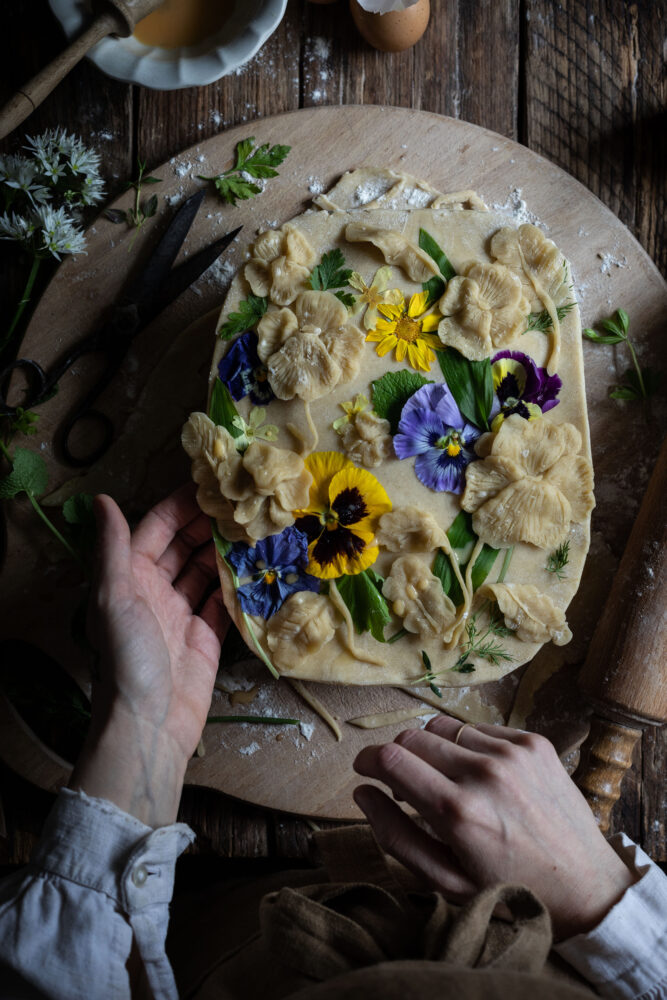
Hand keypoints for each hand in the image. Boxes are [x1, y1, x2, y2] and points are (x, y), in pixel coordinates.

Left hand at [69, 485, 228, 826]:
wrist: (151, 724)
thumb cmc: (127, 657)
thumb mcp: (113, 596)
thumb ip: (112, 547)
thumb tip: (101, 499)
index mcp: (128, 577)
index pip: (156, 528)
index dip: (180, 505)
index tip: (212, 483)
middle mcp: (154, 590)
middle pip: (183, 546)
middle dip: (209, 524)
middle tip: (244, 504)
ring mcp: (181, 613)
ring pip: (205, 570)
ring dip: (226, 550)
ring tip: (257, 527)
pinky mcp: (206, 635)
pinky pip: (223, 601)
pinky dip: (238, 583)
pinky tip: (259, 564)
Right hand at [353, 715, 635, 939]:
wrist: (588, 887)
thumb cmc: (510, 891)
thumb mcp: (445, 881)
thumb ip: (395, 835)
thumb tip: (362, 792)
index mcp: (458, 811)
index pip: (390, 759)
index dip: (367, 761)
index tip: (364, 771)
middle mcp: (485, 772)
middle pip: (412, 737)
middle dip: (397, 757)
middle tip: (406, 786)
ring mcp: (513, 752)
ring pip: (443, 727)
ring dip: (432, 749)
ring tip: (445, 779)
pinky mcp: (534, 741)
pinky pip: (478, 728)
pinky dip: (467, 746)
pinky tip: (479, 776)